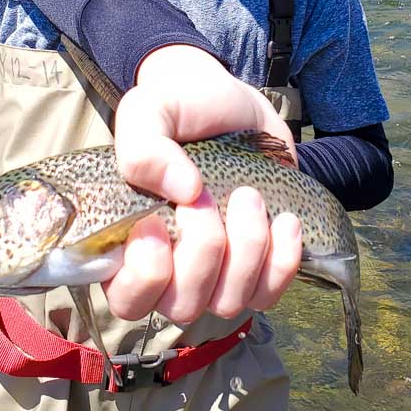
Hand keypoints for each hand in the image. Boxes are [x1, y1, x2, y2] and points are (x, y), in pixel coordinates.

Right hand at [103, 45, 302, 323]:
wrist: (233, 104)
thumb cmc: (180, 110)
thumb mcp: (150, 110)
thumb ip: (144, 146)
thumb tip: (182, 190)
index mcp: (127, 243)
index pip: (127, 299)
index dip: (145, 276)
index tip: (157, 221)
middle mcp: (169, 271)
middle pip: (182, 306)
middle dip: (203, 250)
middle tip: (207, 195)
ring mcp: (215, 276)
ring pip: (228, 303)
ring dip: (245, 248)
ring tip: (249, 195)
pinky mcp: (257, 270)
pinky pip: (269, 294)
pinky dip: (282, 260)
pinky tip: (283, 219)